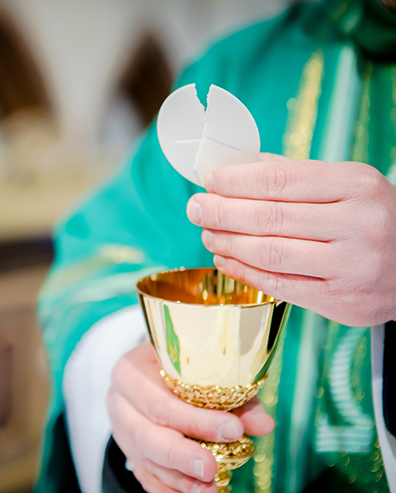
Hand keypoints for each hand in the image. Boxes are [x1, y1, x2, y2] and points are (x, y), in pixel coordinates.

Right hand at [107, 341, 273, 492]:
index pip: (160, 402)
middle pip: (146, 435)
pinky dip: (168, 488)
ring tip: (211, 489)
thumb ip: (233, 395)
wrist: (150, 368)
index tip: (233, 430)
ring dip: (179, 479)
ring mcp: (120, 428)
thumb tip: (263, 425)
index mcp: (132, 371)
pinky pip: (144, 474)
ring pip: (145, 459)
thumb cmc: (179, 365)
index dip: (195, 420)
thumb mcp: (204, 369)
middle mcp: (120, 401)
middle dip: (182, 456)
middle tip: (213, 469)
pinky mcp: (127, 449)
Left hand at [187, 154, 395, 326]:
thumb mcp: (348, 185)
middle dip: (221, 212)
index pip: (279, 181)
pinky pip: (278, 284)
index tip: (210, 180)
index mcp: (356, 186)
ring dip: (227, 242)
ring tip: (207, 233)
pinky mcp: (340, 300)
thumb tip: (239, 166)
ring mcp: (350, 266)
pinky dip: (243, 270)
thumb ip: (295, 176)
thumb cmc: (374, 219)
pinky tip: (225, 258)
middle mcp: (357, 225)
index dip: (236, 181)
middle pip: (268, 217)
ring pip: (269, 252)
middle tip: (196, 208)